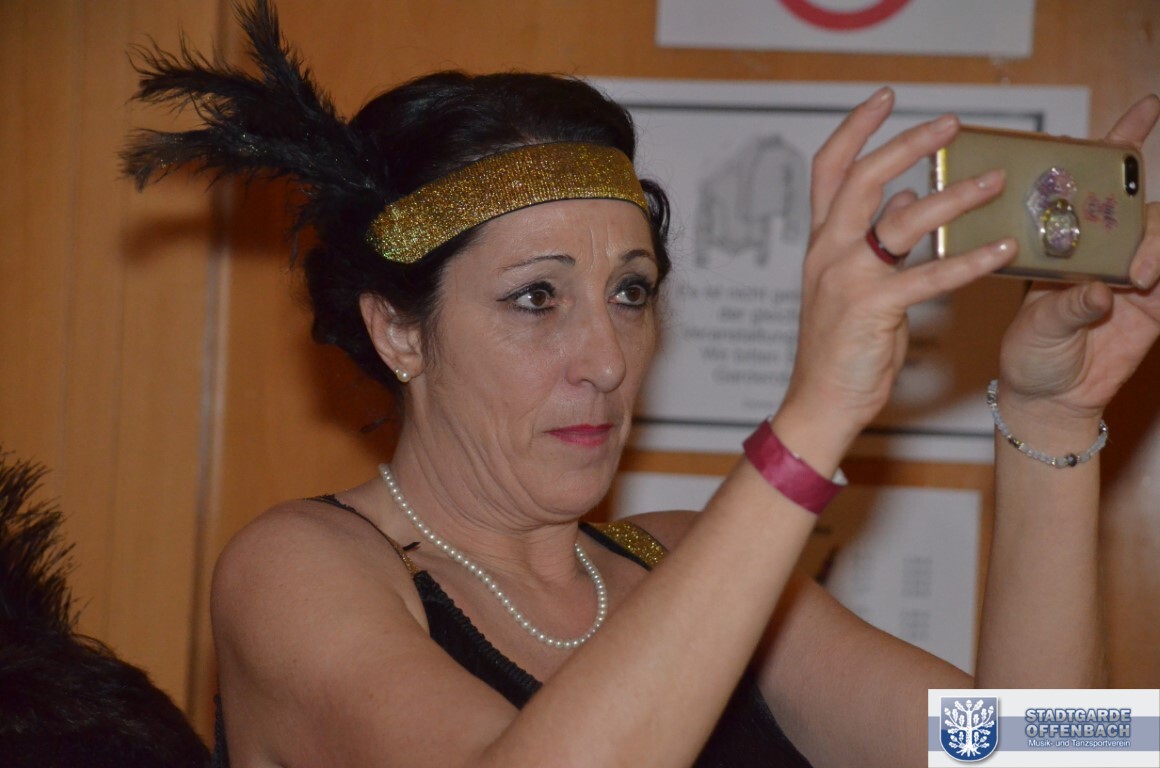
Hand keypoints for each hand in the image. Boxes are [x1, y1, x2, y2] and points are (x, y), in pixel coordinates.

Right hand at [775, 88, 1015, 462]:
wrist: (818, 402)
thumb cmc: (839, 347)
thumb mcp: (853, 286)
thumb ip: (875, 242)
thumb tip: (903, 202)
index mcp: (821, 243)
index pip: (828, 171)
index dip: (854, 129)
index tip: (884, 99)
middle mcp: (828, 253)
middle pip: (860, 179)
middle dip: (907, 144)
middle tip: (951, 125)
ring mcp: (846, 279)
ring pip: (901, 221)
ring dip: (954, 197)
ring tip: (994, 183)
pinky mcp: (872, 309)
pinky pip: (929, 277)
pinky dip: (970, 261)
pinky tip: (1003, 250)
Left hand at [998, 95, 1159, 422]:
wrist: (1049, 398)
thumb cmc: (1029, 354)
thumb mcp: (1037, 329)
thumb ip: (1067, 307)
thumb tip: (1100, 292)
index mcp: (1063, 239)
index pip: (1094, 183)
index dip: (1122, 142)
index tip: (1147, 109)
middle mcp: (1101, 248)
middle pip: (1141, 210)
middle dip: (1147, 220)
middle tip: (1136, 266)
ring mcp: (1133, 272)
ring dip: (1159, 250)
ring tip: (1142, 277)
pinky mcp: (1156, 302)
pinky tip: (1156, 280)